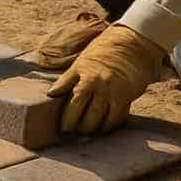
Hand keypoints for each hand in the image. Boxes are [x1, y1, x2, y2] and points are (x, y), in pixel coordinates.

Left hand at [46, 24, 165, 133]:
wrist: (130, 46)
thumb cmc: (100, 55)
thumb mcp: (80, 64)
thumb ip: (66, 80)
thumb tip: (50, 94)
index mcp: (84, 76)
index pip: (72, 101)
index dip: (66, 118)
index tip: (62, 129)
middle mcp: (98, 84)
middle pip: (86, 114)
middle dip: (78, 127)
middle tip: (73, 135)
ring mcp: (113, 91)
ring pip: (101, 118)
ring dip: (93, 129)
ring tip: (86, 134)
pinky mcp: (126, 96)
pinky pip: (117, 117)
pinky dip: (110, 125)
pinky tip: (104, 128)